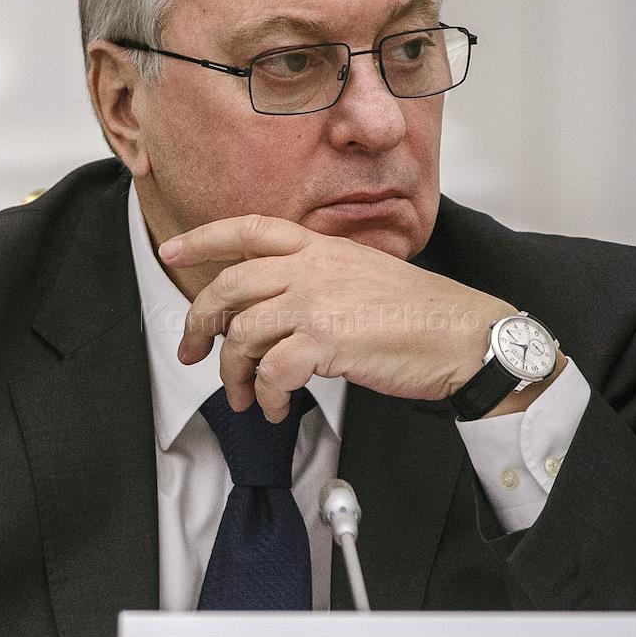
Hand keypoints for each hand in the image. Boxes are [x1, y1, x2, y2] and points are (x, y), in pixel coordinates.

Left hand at [159, 213, 524, 420]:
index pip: (249, 229)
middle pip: (229, 287)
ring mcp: (317, 302)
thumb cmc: (421, 313)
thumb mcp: (363, 274)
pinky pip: (272, 372)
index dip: (204, 239)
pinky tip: (277, 407)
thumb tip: (275, 310)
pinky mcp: (326, 340)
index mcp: (321, 247)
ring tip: (247, 396)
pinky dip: (267, 396)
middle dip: (199, 323)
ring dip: (235, 374)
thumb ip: (318, 279)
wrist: (463, 334)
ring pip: (243, 335)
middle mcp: (312, 268)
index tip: (172, 251)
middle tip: (194, 352)